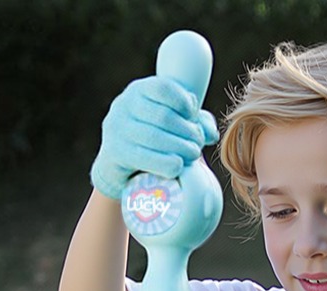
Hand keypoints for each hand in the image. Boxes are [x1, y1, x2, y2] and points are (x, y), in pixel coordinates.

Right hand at [90, 75, 218, 199]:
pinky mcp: (115, 152)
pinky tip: (177, 167)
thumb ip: (194, 123)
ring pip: (154, 137)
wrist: (118, 167)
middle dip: (187, 131)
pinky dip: (164, 163)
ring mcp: (116, 129)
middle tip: (199, 144)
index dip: (184, 102)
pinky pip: (143, 157)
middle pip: (163, 116)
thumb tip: (211, 134)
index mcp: (138, 90)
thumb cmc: (149, 140)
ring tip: (193, 155)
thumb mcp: (170, 124)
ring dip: (180, 147)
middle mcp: (123, 105)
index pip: (163, 88)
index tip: (193, 116)